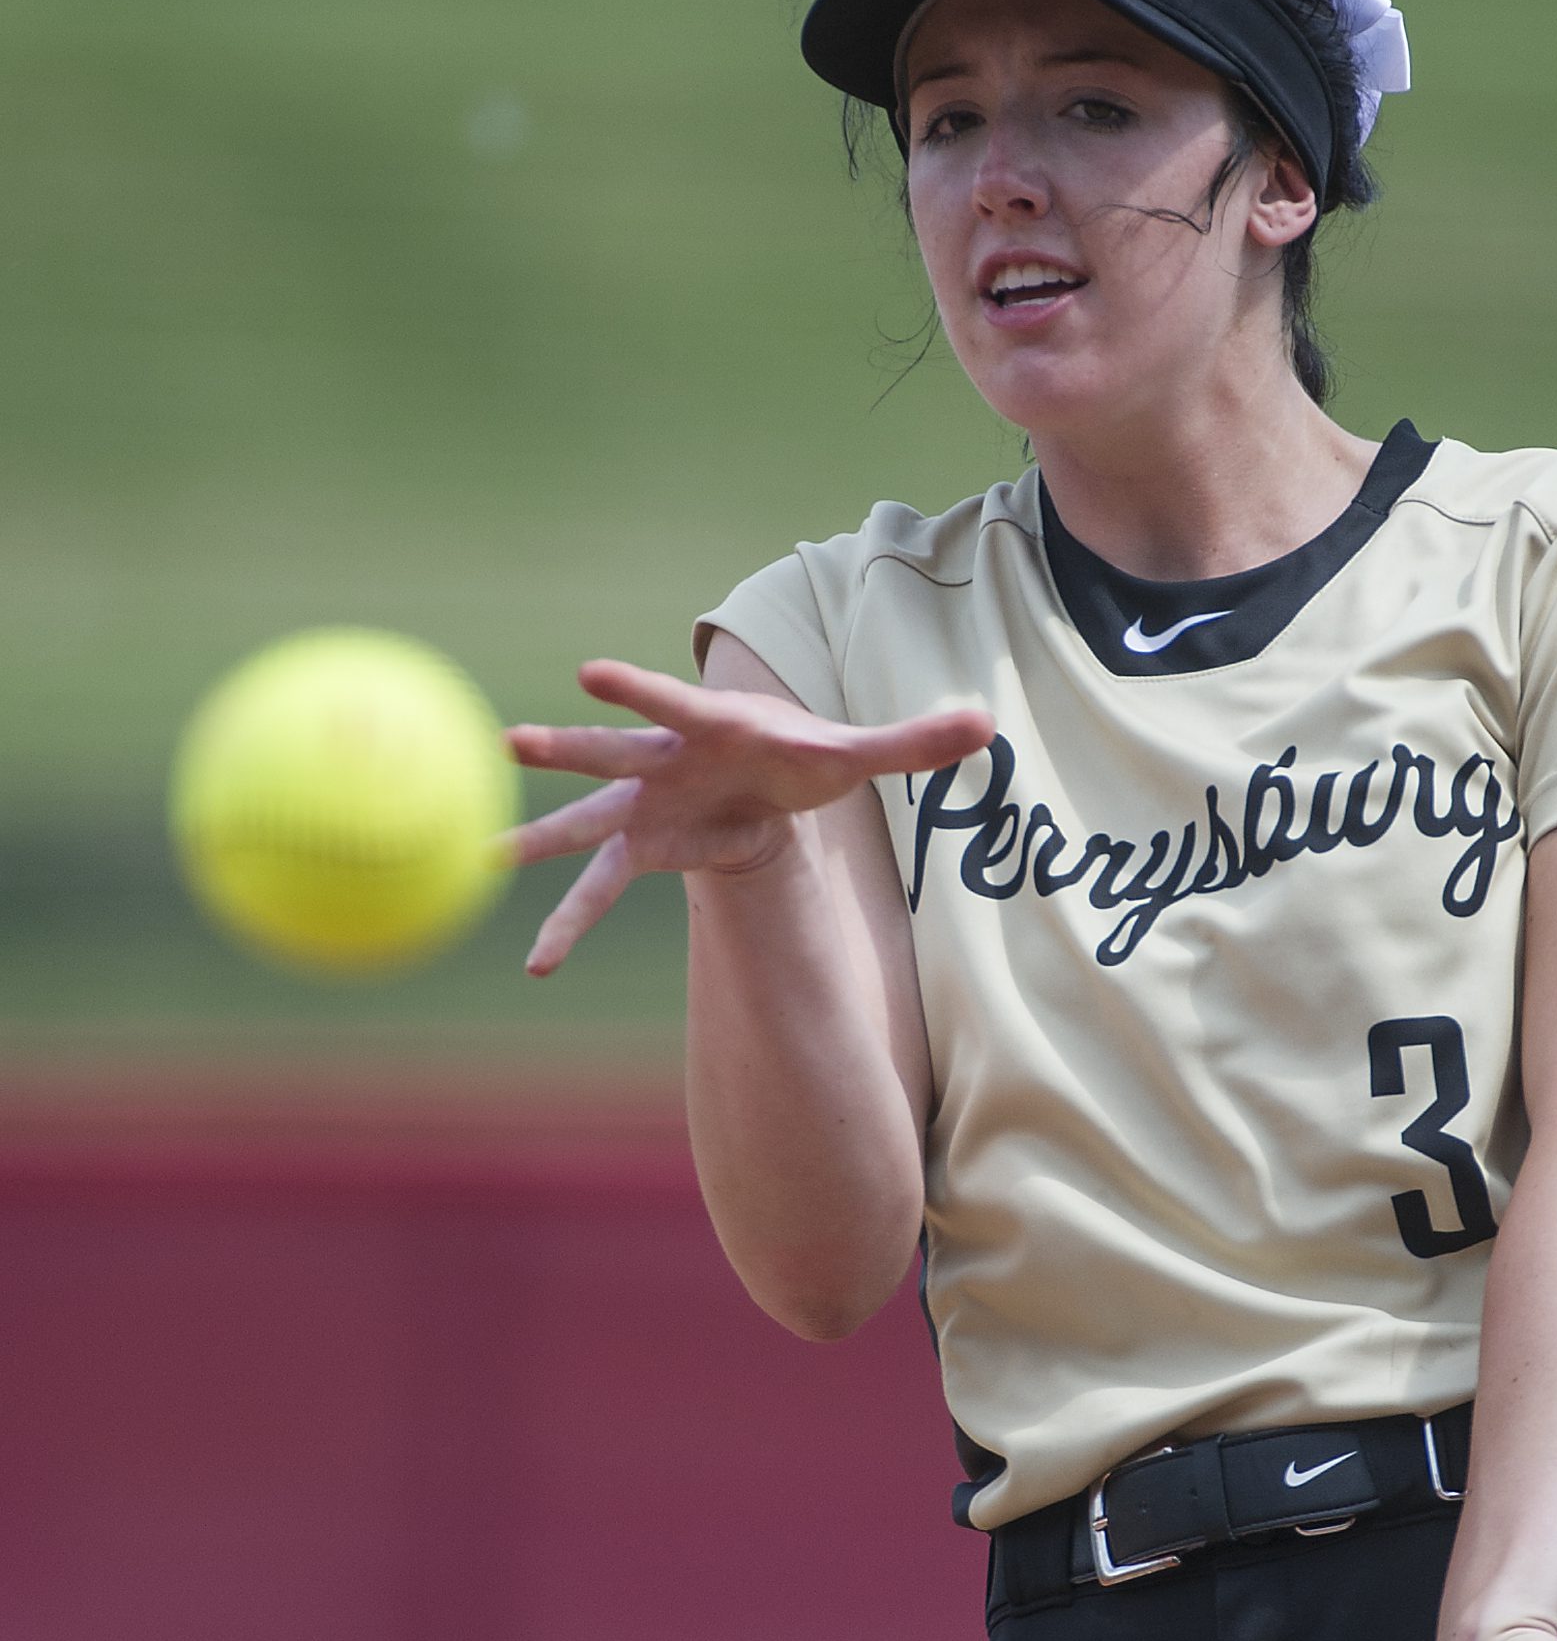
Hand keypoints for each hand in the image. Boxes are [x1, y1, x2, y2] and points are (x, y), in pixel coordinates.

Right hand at [501, 658, 995, 974]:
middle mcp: (665, 763)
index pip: (672, 707)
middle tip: (513, 740)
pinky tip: (539, 966)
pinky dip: (570, 925)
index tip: (589, 674)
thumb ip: (916, 742)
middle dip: (567, 749)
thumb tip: (989, 726)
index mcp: (711, 729)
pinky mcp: (643, 848)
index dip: (636, 692)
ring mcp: (644, 805)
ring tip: (484, 852)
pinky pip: (600, 891)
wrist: (765, 780)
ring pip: (587, 820)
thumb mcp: (858, 755)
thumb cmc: (802, 756)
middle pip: (612, 754)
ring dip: (540, 836)